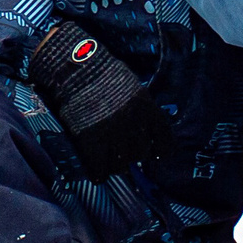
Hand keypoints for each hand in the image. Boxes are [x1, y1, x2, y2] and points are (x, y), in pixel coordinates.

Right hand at [28, 20, 170, 179]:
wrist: (77, 69)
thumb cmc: (103, 73)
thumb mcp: (132, 87)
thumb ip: (140, 109)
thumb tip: (141, 126)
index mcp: (147, 110)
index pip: (165, 141)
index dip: (161, 151)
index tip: (155, 155)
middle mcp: (134, 125)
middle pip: (141, 154)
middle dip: (133, 154)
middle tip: (124, 152)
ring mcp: (113, 136)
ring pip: (121, 166)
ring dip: (116, 165)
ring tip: (108, 160)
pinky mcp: (92, 142)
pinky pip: (99, 170)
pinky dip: (98, 173)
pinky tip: (96, 172)